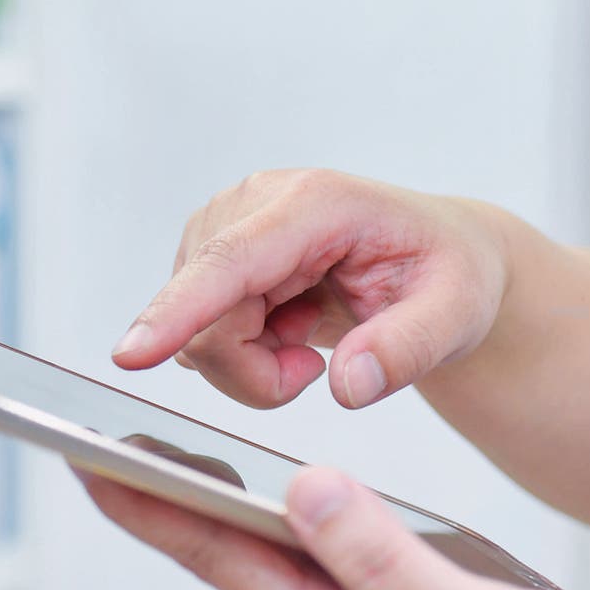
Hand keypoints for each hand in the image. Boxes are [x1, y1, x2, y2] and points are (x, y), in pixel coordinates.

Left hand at [75, 465, 589, 589]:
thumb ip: (378, 555)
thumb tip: (303, 488)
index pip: (217, 558)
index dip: (149, 505)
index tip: (87, 461)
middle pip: (231, 560)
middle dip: (166, 503)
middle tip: (104, 449)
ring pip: (275, 567)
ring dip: (223, 515)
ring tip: (168, 465)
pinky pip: (324, 575)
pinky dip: (290, 533)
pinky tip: (288, 511)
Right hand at [112, 170, 510, 408]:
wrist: (433, 256)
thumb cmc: (447, 272)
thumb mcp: (458, 313)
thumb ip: (409, 348)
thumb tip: (347, 386)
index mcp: (315, 204)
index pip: (230, 263)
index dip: (178, 311)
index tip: (130, 355)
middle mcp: (253, 203)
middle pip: (208, 319)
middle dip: (255, 372)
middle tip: (318, 371)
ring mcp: (221, 226)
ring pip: (196, 333)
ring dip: (250, 362)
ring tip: (309, 336)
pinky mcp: (207, 253)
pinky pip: (196, 333)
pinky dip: (240, 353)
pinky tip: (283, 326)